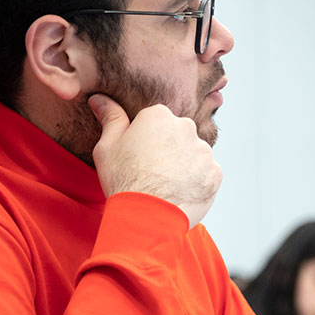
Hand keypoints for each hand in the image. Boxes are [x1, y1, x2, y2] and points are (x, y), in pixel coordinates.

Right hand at [88, 94, 221, 228]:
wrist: (147, 217)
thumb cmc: (123, 181)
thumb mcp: (107, 147)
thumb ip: (110, 118)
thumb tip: (100, 98)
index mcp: (158, 115)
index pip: (155, 122)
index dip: (145, 141)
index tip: (138, 158)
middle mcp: (186, 126)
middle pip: (177, 135)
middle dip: (168, 150)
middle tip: (152, 173)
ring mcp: (203, 150)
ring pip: (193, 154)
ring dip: (184, 166)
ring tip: (166, 186)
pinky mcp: (215, 172)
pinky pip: (206, 173)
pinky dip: (196, 182)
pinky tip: (180, 193)